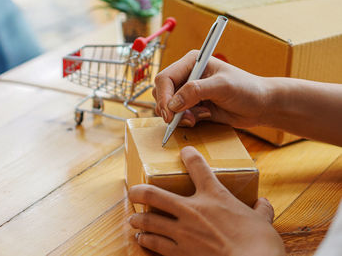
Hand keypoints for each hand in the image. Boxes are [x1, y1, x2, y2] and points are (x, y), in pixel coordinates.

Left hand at [128, 146, 284, 255]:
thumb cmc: (259, 245)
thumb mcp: (263, 223)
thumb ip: (260, 211)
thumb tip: (263, 204)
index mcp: (214, 196)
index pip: (198, 167)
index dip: (189, 156)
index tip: (184, 152)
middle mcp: (193, 210)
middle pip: (154, 194)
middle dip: (139, 191)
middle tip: (133, 191)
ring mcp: (183, 232)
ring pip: (149, 221)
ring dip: (139, 219)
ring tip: (134, 219)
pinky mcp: (179, 253)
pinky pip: (155, 244)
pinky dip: (147, 240)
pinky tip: (143, 239)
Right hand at [152, 50, 270, 127]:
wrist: (261, 105)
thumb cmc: (247, 89)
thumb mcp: (221, 86)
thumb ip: (195, 92)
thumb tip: (172, 104)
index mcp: (191, 62)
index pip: (165, 78)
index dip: (164, 96)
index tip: (170, 113)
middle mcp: (187, 75)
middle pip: (161, 93)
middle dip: (170, 108)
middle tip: (185, 119)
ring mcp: (188, 92)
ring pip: (167, 106)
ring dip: (178, 116)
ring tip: (197, 118)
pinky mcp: (192, 106)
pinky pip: (177, 116)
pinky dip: (185, 121)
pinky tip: (202, 118)